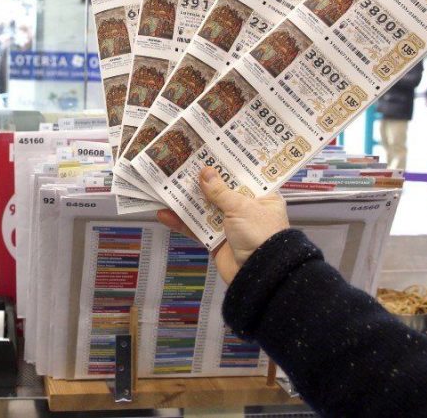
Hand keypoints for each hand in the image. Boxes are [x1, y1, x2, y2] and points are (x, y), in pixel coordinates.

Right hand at [156, 168, 288, 283]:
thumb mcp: (241, 207)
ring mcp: (230, 225)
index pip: (243, 177)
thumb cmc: (260, 235)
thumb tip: (205, 172)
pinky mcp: (215, 240)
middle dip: (202, 182)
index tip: (210, 153)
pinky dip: (181, 223)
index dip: (227, 166)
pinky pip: (196, 229)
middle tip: (183, 167)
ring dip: (187, 201)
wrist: (258, 274)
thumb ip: (220, 191)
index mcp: (262, 197)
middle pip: (220, 191)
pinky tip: (165, 215)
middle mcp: (246, 209)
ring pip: (205, 209)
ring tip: (168, 187)